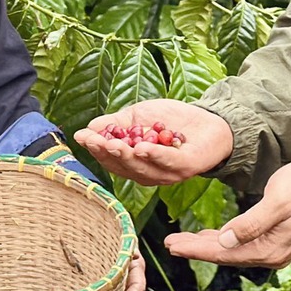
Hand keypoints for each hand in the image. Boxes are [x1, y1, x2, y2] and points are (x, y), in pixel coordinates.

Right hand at [75, 99, 233, 185]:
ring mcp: (167, 173)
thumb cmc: (170, 120)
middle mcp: (148, 173)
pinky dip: (154, 155)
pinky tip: (142, 147)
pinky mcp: (186, 167)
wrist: (209, 121)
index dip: (96, 149)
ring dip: (127, 156)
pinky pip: (168, 162)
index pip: (111, 159)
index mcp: (134, 163)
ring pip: (143, 168)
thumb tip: (88, 129)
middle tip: (94, 141)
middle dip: (107, 153)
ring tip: (113, 144)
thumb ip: (114, 123)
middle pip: (124, 167)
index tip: (82, 136)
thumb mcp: (136, 117)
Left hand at [165, 159, 290, 269]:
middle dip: (196, 249)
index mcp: (268, 248)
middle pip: (225, 255)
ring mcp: (275, 249)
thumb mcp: (277, 201)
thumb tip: (226, 241)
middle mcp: (270, 255)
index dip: (195, 249)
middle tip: (169, 243)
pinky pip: (243, 245)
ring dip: (207, 245)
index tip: (172, 245)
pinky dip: (224, 241)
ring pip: (233, 251)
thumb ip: (252, 223)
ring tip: (182, 241)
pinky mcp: (277, 240)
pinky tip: (212, 236)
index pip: (223, 252)